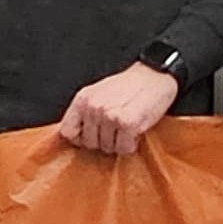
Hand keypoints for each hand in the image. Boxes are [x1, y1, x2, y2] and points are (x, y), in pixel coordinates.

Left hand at [57, 62, 179, 154]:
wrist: (155, 75)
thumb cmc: (130, 85)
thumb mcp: (98, 93)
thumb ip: (85, 112)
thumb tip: (75, 134)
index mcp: (82, 99)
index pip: (66, 132)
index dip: (79, 139)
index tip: (90, 136)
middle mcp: (93, 107)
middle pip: (88, 143)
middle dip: (103, 141)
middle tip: (115, 129)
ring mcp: (109, 116)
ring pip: (107, 148)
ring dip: (119, 142)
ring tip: (126, 127)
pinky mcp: (127, 123)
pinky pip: (124, 148)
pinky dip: (131, 144)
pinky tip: (135, 130)